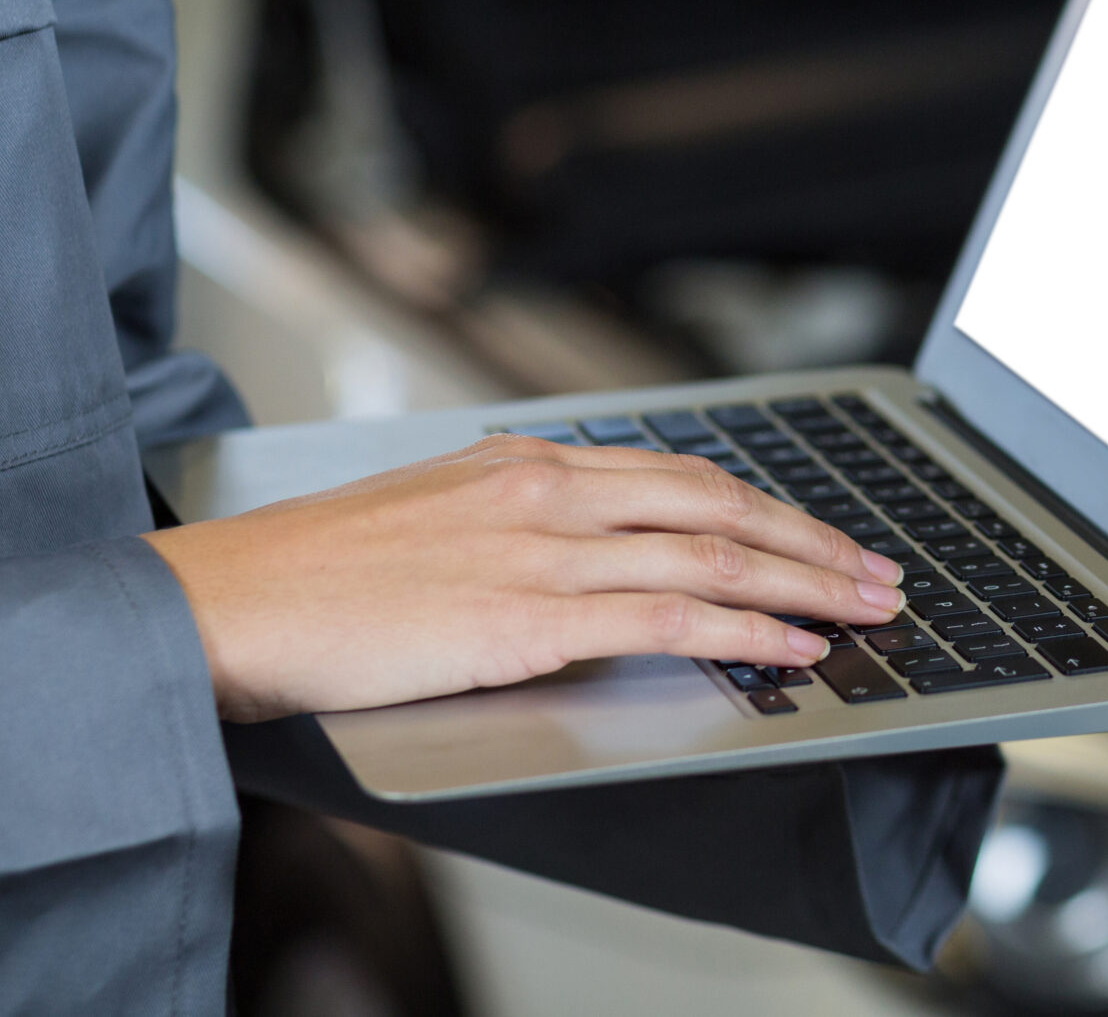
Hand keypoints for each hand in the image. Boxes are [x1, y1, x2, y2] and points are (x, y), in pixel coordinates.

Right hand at [142, 434, 905, 720]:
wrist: (230, 602)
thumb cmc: (313, 572)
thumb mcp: (430, 513)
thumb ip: (513, 518)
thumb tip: (580, 542)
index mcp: (526, 461)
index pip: (679, 472)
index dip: (764, 503)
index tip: (818, 530)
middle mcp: (548, 490)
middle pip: (718, 503)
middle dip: (812, 538)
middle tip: (877, 570)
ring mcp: (542, 550)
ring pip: (711, 554)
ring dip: (805, 583)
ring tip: (863, 610)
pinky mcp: (528, 618)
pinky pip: (668, 616)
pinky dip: (746, 628)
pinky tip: (791, 645)